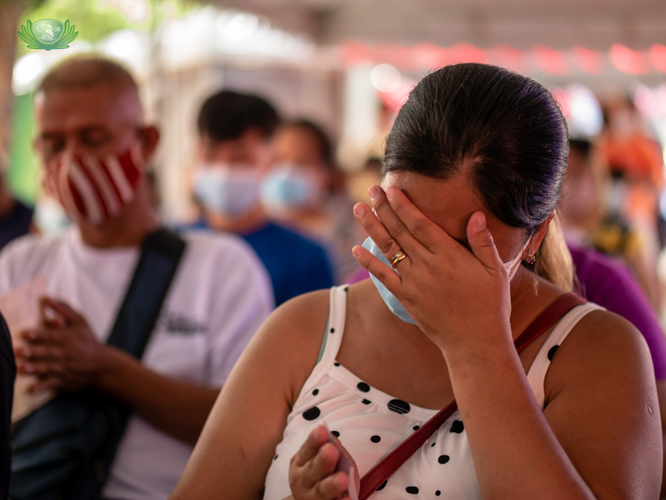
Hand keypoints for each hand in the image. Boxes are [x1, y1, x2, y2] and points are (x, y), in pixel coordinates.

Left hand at [14, 297, 110, 391]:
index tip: (26, 334)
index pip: (51, 336)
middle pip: (47, 352)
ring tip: (22, 368)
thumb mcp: (81, 322)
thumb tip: (46, 298)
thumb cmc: (88, 340)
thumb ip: (64, 309)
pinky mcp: (63, 380)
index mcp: (68, 338)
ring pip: (47, 368)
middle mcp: (65, 353)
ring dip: (34, 368)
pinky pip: (52, 384)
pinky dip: (42, 387)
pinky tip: (32, 389)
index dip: (38, 334)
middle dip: (33, 352)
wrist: (102, 365)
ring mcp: (64, 368)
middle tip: (20, 351)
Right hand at [288, 425, 357, 499]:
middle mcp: (302, 480)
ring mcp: (311, 497)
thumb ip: (329, 448)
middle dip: (323, 460)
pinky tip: (349, 499)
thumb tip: (333, 440)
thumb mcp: (323, 459)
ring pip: (321, 491)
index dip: (314, 440)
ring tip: (343, 479)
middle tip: (331, 450)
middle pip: (313, 470)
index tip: (321, 430)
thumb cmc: (321, 475)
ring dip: (332, 484)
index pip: (307, 449)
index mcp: (300, 463)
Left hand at [352, 185, 512, 355]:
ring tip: (358, 209)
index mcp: (449, 255)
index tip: (391, 189)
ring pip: (388, 249)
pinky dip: (369, 262)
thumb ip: (482, 242)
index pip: (420, 223)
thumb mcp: (495, 271)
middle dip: (383, 208)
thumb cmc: (490, 305)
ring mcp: (414, 282)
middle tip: (371, 190)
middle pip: (400, 231)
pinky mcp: (406, 298)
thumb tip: (476, 214)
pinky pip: (383, 277)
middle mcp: (427, 266)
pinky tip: (356, 248)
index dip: (403, 205)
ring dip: (372, 228)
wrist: (475, 342)